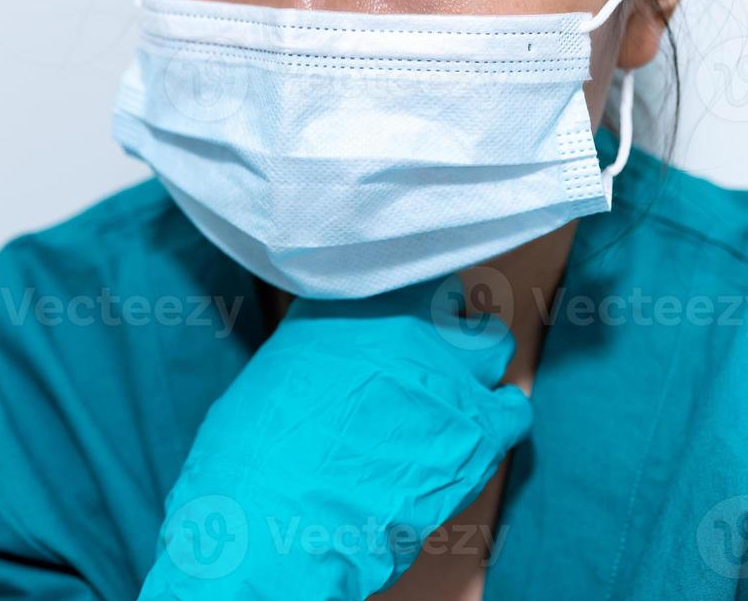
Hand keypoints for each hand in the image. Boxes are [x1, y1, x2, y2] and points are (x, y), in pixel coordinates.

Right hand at [139, 276, 531, 599]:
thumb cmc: (260, 440)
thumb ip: (324, 342)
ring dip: (476, 362)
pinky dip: (501, 416)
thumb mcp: (280, 364)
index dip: (405, 296)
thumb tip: (338, 353)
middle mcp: (408, 321)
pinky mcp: (480, 427)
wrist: (280, 503)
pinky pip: (515, 408)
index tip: (400, 315)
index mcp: (354, 299)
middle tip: (425, 355)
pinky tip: (477, 430)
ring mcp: (450, 370)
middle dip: (444, 324)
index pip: (402, 270)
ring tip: (452, 390)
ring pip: (493, 342)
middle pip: (453, 298)